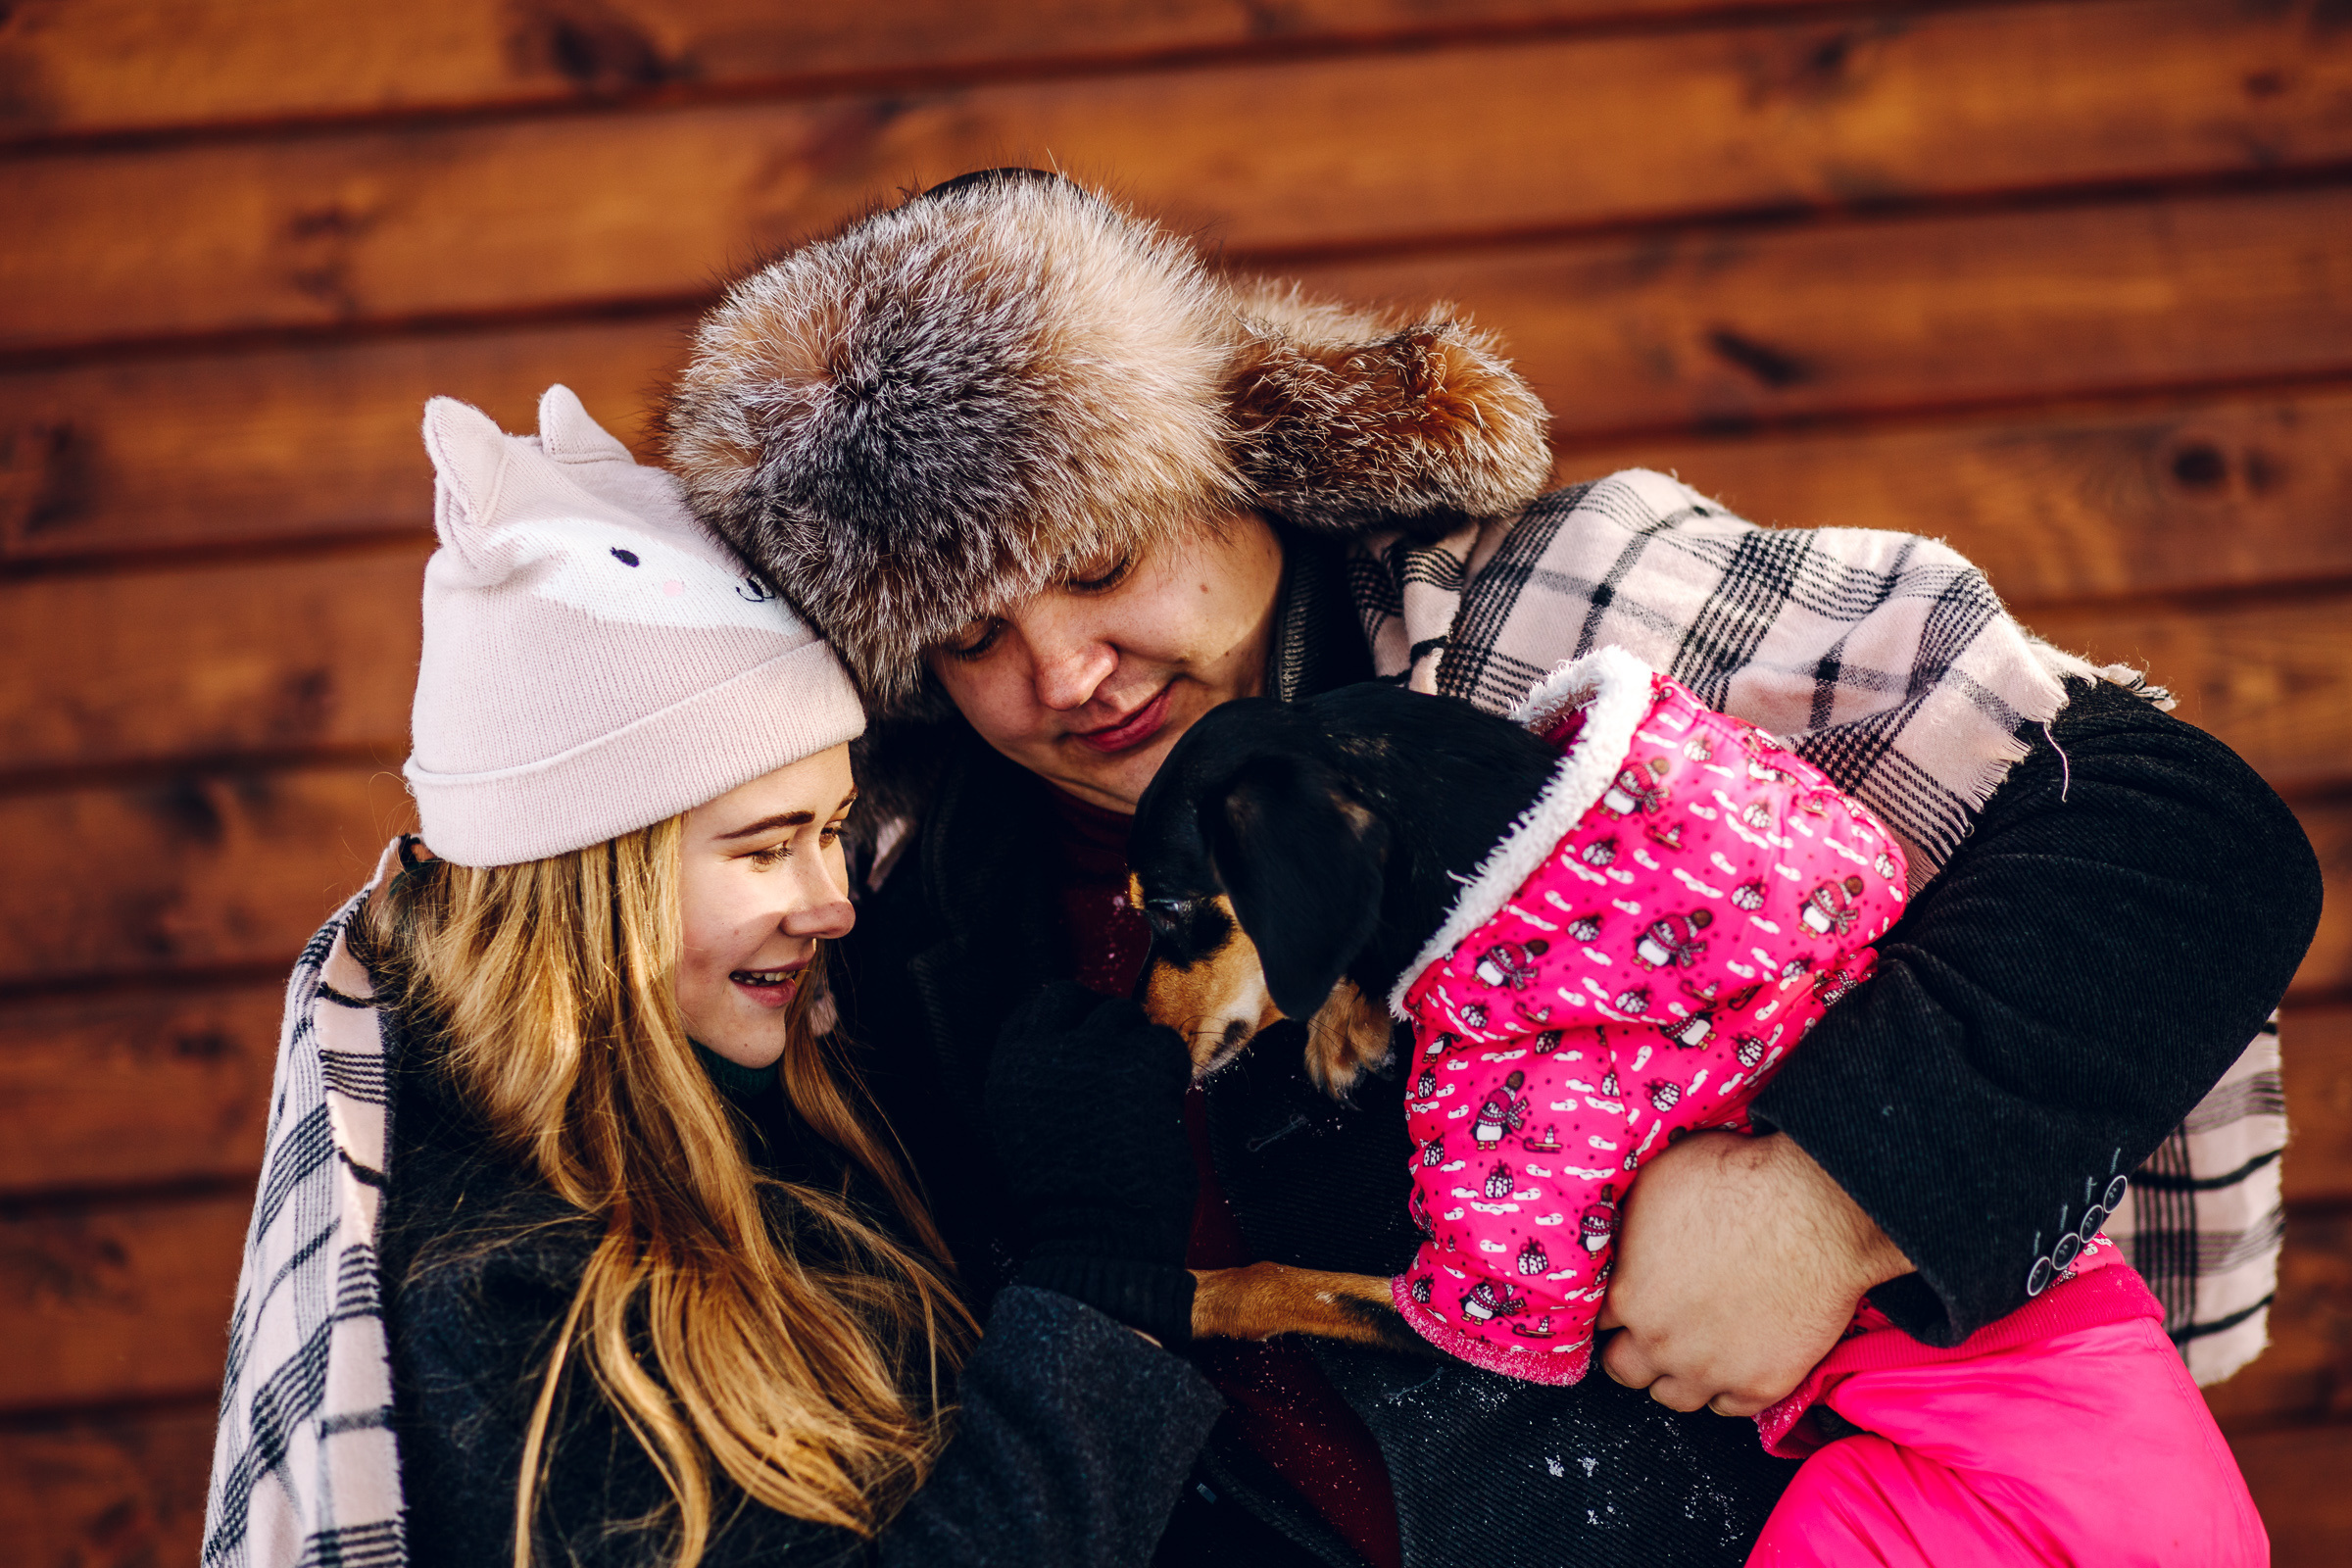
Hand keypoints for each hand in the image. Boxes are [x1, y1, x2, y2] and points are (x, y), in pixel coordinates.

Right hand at [986, 982, 1199, 1342]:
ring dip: (1142, 1052)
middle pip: (1080, 1000)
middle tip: (1125, 1064)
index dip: (1072, 1017)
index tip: (1091, 1038)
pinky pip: (1166, 1044)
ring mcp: (1090, 1054)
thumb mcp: (1030, 1130)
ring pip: (1128, 1019)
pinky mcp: (1138, 1064)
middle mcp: (1040, 1053)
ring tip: (1142, 1102)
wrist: (1098, 1243)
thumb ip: (1046, 1080)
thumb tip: (1080, 1044)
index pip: (1038, 1006)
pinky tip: (1162, 1111)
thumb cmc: (1070, 1202)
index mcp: (1007, 1071)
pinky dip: (1172, 1072)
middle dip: (1107, 1025)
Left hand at [1596, 1130, 1910, 1416]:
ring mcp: (1712, 1371)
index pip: (1600, 1319)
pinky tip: (1731, 1364)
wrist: (1816, 1212)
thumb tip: (1622, 1239)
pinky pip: (1729, 1408)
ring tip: (1689, 1351)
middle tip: (1652, 1329)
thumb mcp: (1655, 1185)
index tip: (1632, 1298)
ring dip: (1675, 1375)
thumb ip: (1630, 1230)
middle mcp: (1662, 1343)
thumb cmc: (1738, 1185)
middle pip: (1624, 1369)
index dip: (1617, 1306)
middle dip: (1632, 1350)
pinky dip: (1726, 1390)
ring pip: (1673, 1397)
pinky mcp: (1762, 1385)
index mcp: (1630, 1296)